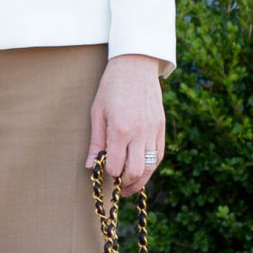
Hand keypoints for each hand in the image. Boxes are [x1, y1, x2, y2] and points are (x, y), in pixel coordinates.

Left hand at [87, 54, 166, 195]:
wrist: (136, 65)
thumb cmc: (111, 87)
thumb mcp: (97, 112)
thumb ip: (96, 142)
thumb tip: (90, 166)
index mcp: (120, 129)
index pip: (116, 166)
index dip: (109, 175)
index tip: (102, 175)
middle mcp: (140, 132)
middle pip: (136, 172)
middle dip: (125, 184)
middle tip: (117, 188)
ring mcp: (153, 130)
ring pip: (151, 167)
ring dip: (140, 180)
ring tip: (130, 186)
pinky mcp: (161, 127)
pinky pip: (159, 155)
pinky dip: (151, 167)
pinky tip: (141, 170)